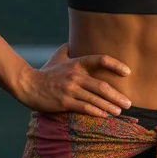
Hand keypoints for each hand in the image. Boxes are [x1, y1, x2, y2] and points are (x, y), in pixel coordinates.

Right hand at [15, 43, 132, 116]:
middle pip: (102, 86)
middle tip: (128, 103)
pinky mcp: (65, 102)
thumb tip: (73, 41)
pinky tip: (105, 116)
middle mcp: (75, 75)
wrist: (28, 85)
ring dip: (110, 106)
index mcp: (76, 63)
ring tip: (120, 111)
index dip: (115, 65)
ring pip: (96, 98)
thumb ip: (68, 50)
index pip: (100, 60)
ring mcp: (70, 89)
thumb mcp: (57, 57)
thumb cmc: (45, 72)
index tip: (127, 72)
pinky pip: (85, 108)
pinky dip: (97, 112)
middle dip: (117, 96)